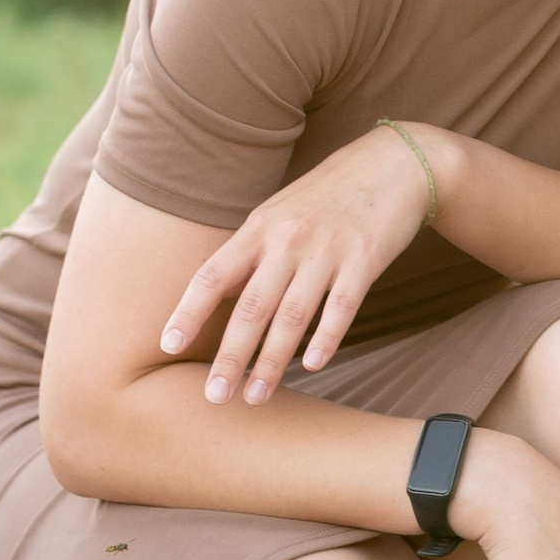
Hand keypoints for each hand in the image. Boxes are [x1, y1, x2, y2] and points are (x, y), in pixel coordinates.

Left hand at [160, 123, 442, 402]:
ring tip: (255, 397)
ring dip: (271, 361)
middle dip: (230, 356)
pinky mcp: (364, 259)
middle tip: (214, 397)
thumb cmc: (328, 194)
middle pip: (251, 306)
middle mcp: (288, 239)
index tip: (167, 345)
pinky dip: (326, 338)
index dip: (188, 311)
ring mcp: (327, 249)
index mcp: (259, 228)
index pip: (212, 274)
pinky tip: (313, 366)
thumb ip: (250, 253)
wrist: (392, 163)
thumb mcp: (279, 213)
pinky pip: (342, 306)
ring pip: (292, 315)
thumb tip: (214, 296)